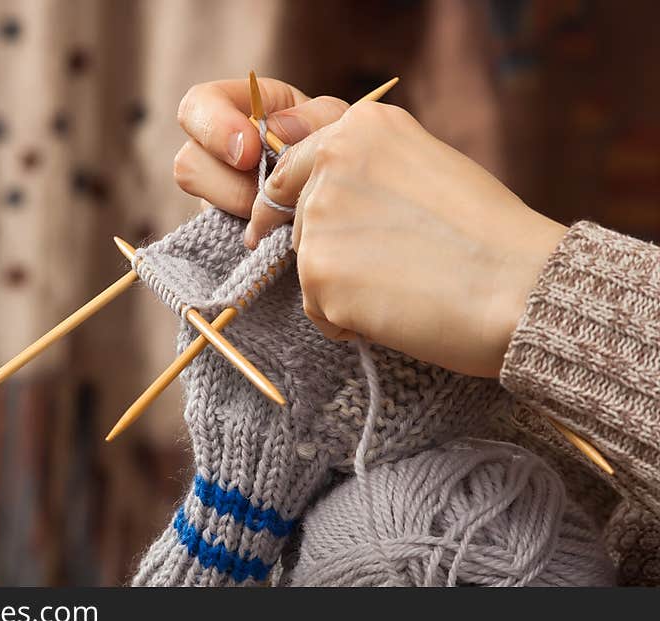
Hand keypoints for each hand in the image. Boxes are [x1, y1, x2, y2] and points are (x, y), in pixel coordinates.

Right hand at [173, 76, 348, 217]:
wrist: (346, 193)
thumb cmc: (340, 148)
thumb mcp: (336, 122)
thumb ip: (313, 117)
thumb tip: (273, 131)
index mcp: (243, 106)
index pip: (197, 105)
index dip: (214, 128)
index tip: (249, 153)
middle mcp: (220, 149)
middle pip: (188, 164)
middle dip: (230, 184)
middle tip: (269, 193)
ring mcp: (219, 191)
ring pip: (202, 203)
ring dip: (243, 210)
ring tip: (283, 209)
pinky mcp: (227, 226)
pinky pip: (221, 234)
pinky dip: (251, 232)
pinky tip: (278, 228)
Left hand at [254, 96, 566, 377]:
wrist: (519, 286)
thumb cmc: (487, 234)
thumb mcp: (425, 165)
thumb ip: (366, 166)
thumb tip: (312, 188)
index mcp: (360, 128)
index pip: (292, 164)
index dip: (283, 200)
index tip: (272, 223)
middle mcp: (331, 164)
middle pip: (300, 221)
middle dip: (330, 251)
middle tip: (391, 268)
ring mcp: (321, 219)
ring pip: (308, 266)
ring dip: (341, 286)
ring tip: (401, 287)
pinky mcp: (319, 273)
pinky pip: (317, 307)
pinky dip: (345, 319)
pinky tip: (393, 311)